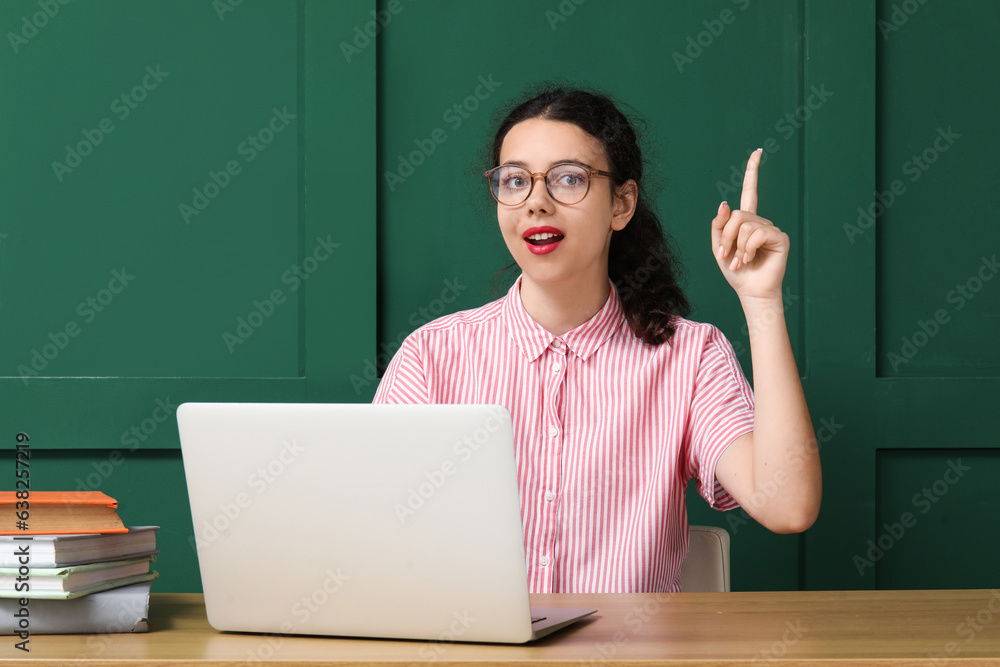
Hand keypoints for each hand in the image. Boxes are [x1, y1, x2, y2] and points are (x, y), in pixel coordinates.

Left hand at [711, 149, 788, 299]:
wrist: (749, 290)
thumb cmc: (735, 270)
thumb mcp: (719, 246)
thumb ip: (719, 225)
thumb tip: (725, 202)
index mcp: (746, 221)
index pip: (750, 191)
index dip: (752, 171)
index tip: (758, 151)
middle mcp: (760, 221)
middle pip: (737, 215)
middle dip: (727, 237)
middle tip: (726, 255)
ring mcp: (771, 228)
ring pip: (745, 225)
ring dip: (737, 246)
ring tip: (740, 261)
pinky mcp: (780, 237)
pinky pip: (757, 233)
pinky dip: (748, 248)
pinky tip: (749, 260)